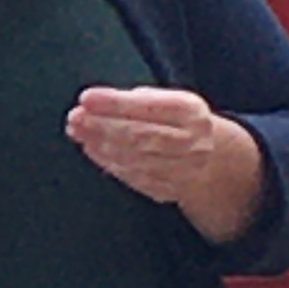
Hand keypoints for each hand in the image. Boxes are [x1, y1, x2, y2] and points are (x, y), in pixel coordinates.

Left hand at [67, 84, 268, 242]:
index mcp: (191, 112)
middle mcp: (192, 142)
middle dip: (102, 126)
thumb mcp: (166, 100)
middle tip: (75, 118)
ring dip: (101, 145)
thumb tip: (92, 103)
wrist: (213, 155)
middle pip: (141, 135)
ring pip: (136, 158)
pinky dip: (109, 162)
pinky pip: (135, 177)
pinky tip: (92, 149)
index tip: (87, 98)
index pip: (150, 106)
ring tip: (78, 132)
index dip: (116, 103)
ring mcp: (183, 170)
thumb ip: (132, 101)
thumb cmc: (176, 121)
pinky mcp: (170, 189)